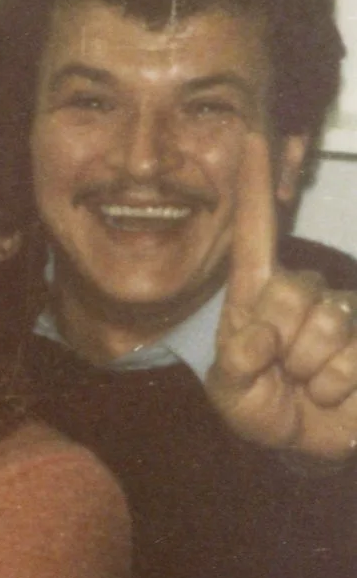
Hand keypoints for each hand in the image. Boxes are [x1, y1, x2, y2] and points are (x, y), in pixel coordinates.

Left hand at [208, 141, 356, 462]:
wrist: (311, 443)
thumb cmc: (265, 407)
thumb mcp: (232, 393)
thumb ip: (236, 365)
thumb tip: (261, 339)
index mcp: (258, 296)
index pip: (256, 234)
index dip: (256, 187)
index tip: (251, 134)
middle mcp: (303, 294)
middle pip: (292, 294)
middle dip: (281, 343)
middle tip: (280, 370)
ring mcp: (341, 313)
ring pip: (326, 324)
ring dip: (310, 369)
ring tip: (306, 382)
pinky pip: (351, 356)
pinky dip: (335, 385)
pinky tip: (330, 391)